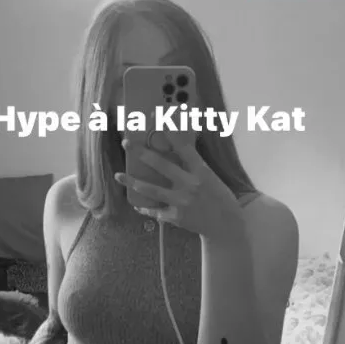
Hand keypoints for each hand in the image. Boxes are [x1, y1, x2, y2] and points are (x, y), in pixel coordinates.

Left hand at [115, 129, 240, 239]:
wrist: (226, 225)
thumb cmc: (220, 198)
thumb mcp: (211, 177)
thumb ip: (195, 166)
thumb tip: (181, 148)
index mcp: (201, 172)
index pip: (184, 147)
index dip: (171, 132)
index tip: (158, 118)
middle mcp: (189, 185)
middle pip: (161, 165)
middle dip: (141, 153)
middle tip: (126, 143)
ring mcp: (181, 202)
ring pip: (151, 190)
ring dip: (133, 182)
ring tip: (118, 175)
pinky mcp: (176, 217)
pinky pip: (155, 212)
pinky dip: (145, 209)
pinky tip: (136, 205)